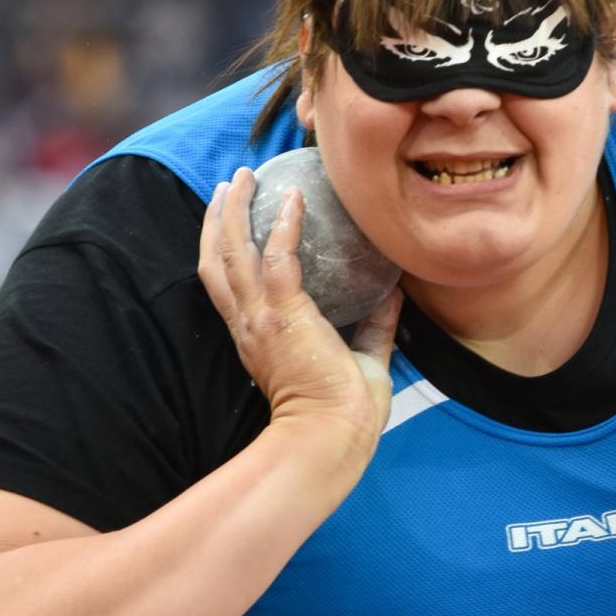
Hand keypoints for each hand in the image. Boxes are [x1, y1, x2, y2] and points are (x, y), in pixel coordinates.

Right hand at [199, 166, 401, 463]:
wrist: (333, 437)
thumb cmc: (345, 413)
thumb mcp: (363, 361)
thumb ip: (376, 326)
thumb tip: (397, 292)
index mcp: (258, 338)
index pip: (231, 287)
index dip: (228, 251)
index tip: (235, 221)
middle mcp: (249, 325)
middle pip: (218, 261)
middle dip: (219, 220)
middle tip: (230, 185)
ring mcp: (262, 319)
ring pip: (233, 252)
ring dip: (235, 211)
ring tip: (243, 178)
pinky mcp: (284, 315)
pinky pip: (277, 257)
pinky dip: (284, 224)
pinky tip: (295, 197)